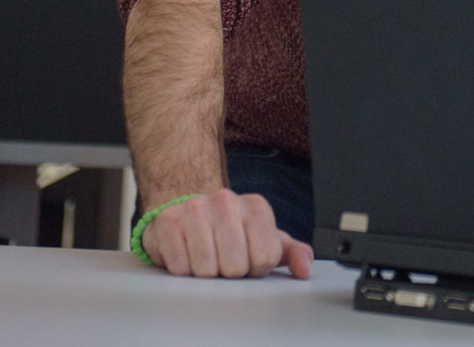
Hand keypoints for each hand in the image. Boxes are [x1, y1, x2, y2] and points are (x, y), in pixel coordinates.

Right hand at [140, 188, 313, 278]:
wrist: (189, 212)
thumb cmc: (232, 232)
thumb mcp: (266, 241)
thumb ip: (291, 254)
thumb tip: (304, 269)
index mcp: (256, 207)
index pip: (265, 258)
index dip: (255, 269)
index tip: (248, 260)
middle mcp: (226, 201)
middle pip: (235, 267)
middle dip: (229, 272)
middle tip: (223, 259)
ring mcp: (195, 208)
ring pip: (206, 270)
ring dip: (205, 273)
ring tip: (205, 257)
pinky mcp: (168, 221)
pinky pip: (180, 266)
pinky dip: (183, 270)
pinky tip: (186, 255)